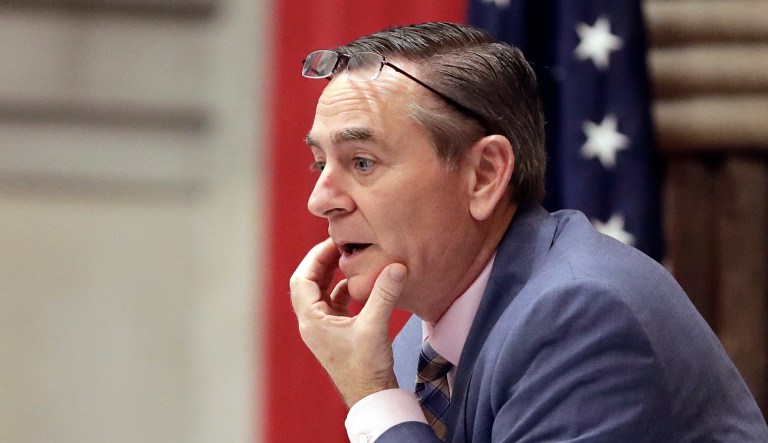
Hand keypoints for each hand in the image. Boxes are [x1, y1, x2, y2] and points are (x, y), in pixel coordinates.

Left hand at [290, 238, 406, 406]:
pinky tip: (358, 283)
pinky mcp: (336, 333)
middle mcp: (312, 324)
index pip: (302, 279)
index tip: (334, 241)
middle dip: (322, 262)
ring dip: (331, 274)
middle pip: (308, 283)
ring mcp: (323, 329)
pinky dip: (342, 289)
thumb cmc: (367, 367)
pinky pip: (333, 304)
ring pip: (320, 293)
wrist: (371, 396)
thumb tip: (397, 266)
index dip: (315, 257)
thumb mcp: (375, 327)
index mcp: (312, 321)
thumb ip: (384, 294)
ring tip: (349, 258)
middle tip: (341, 244)